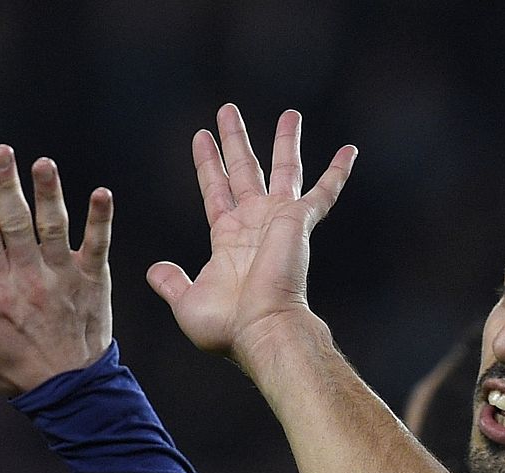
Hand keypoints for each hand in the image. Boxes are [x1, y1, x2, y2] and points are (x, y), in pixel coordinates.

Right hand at [0, 145, 113, 395]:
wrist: (70, 391)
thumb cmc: (17, 369)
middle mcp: (30, 278)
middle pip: (16, 223)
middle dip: (7, 185)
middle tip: (1, 152)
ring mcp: (63, 277)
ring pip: (53, 227)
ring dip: (48, 193)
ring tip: (42, 164)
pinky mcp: (93, 281)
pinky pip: (98, 245)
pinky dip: (100, 219)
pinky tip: (102, 193)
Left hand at [148, 104, 355, 366]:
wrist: (262, 330)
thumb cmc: (227, 326)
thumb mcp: (187, 302)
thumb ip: (172, 282)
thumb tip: (155, 271)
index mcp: (228, 240)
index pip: (215, 190)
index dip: (208, 163)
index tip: (202, 136)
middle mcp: (255, 225)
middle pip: (244, 170)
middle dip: (236, 141)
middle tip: (228, 110)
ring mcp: (278, 221)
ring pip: (283, 169)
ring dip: (285, 141)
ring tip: (289, 114)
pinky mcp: (299, 221)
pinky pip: (323, 192)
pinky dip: (337, 171)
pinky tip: (349, 150)